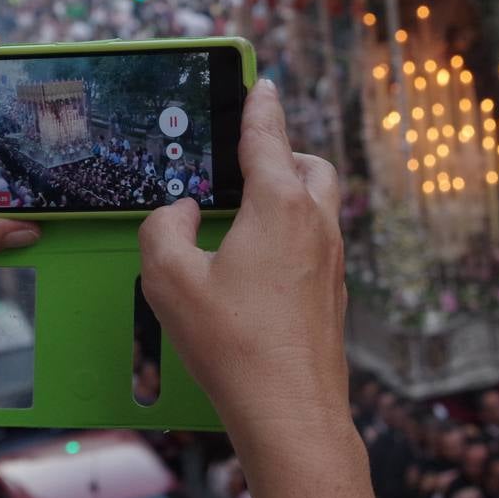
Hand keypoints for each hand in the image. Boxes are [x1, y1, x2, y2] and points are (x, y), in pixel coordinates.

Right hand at [138, 80, 346, 440]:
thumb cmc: (234, 345)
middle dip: (283, 152)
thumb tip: (182, 213)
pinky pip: (317, 243)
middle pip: (311, 165)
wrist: (291, 413)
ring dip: (291, 193)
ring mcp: (332, 262)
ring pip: (320, 205)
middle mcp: (316, 226)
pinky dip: (294, 233)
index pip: (268, 138)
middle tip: (249, 160)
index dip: (259, 107)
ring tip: (247, 214)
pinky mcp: (335, 295)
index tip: (261, 85)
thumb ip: (164, 229)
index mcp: (280, 207)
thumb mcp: (170, 281)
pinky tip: (259, 265)